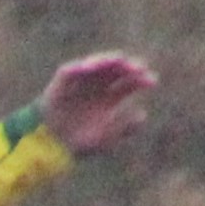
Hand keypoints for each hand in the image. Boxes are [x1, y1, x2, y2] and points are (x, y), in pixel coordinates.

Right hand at [38, 53, 158, 155]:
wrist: (52, 145)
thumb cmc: (80, 144)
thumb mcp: (106, 139)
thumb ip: (124, 128)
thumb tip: (143, 115)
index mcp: (111, 97)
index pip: (131, 82)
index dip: (142, 79)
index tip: (152, 82)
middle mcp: (100, 85)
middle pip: (118, 68)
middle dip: (130, 66)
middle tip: (138, 70)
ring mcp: (83, 81)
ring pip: (99, 63)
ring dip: (109, 60)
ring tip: (119, 63)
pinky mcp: (65, 80)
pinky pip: (72, 69)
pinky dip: (80, 67)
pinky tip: (90, 68)